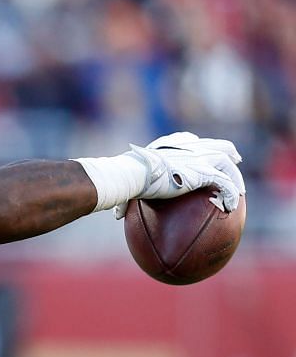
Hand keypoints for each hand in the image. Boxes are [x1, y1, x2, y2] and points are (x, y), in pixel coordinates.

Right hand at [122, 132, 244, 214]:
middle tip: (235, 160)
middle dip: (228, 152)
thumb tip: (116, 215)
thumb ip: (125, 197)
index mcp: (171, 147)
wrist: (132, 173)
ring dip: (235, 175)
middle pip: (216, 145)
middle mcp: (188, 148)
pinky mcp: (203, 172)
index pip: (191, 141)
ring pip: (226, 162)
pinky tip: (231, 206)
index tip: (205, 154)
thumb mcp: (125, 183)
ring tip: (239, 190)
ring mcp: (198, 158)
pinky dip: (230, 193)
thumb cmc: (124, 178)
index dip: (201, 147)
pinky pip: (224, 183)